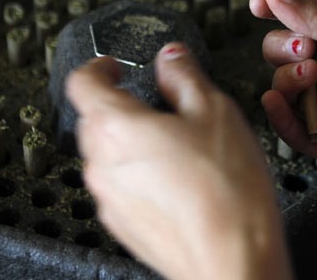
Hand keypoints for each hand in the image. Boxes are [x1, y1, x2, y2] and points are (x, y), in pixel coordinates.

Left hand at [66, 43, 292, 279]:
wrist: (233, 258)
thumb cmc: (225, 190)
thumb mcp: (214, 111)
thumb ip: (184, 75)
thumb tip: (170, 59)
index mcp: (116, 127)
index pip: (83, 81)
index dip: (100, 66)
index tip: (116, 66)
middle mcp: (101, 163)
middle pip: (93, 118)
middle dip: (119, 103)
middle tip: (157, 103)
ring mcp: (109, 197)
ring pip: (106, 153)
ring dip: (129, 140)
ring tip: (176, 144)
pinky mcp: (122, 224)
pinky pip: (119, 184)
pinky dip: (137, 171)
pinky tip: (176, 177)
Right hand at [250, 0, 316, 214]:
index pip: (304, 20)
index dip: (279, 10)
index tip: (258, 5)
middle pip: (287, 54)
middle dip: (285, 48)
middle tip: (305, 50)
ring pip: (286, 91)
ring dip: (286, 81)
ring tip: (308, 79)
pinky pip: (294, 132)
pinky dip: (280, 118)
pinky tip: (276, 103)